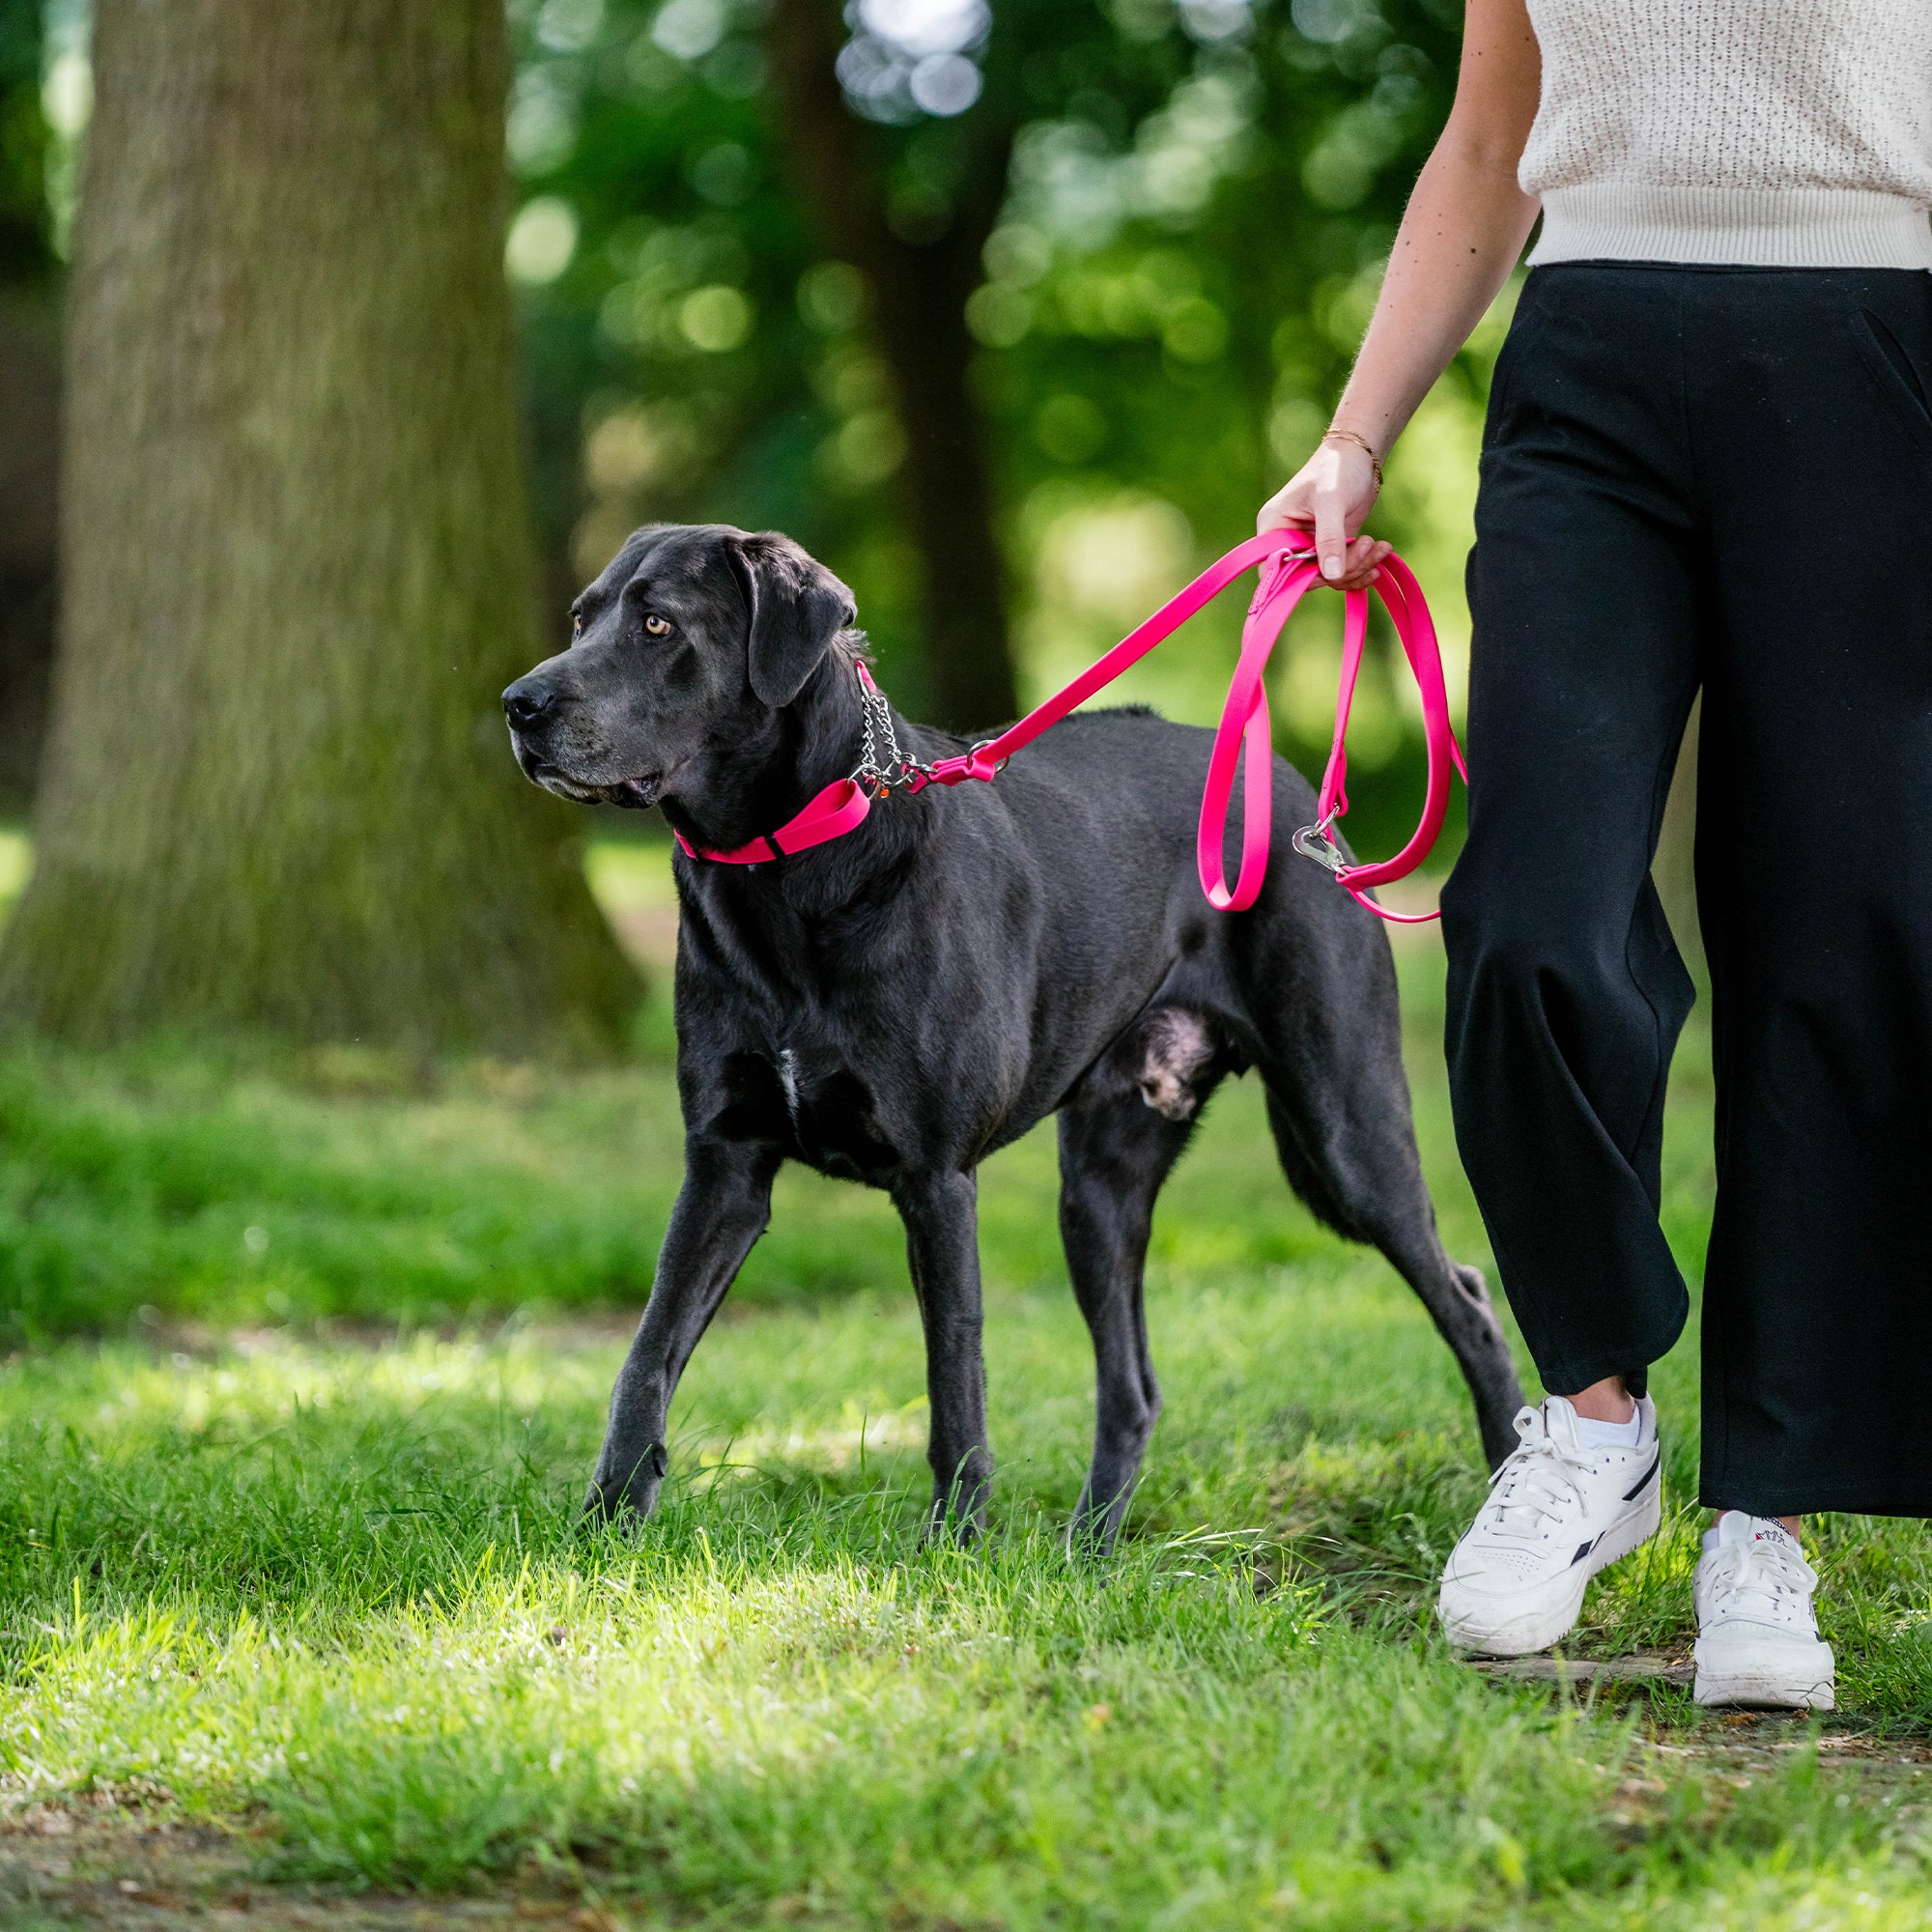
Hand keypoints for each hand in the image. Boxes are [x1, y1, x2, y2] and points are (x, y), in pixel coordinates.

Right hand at [1256, 437, 1390, 590]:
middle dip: (1341, 570)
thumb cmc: (1337, 468)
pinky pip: (1342, 572)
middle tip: (1367, 545)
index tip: (1332, 572)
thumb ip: (1330, 538)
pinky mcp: (1330, 548)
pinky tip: (1379, 553)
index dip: (1301, 579)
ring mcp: (1310, 546)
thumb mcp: (1332, 501)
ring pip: (1329, 577)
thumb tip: (1331, 575)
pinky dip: (1362, 566)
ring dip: (1357, 567)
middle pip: (1307, 577)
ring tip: (1378, 546)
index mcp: (1274, 528)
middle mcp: (1287, 541)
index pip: (1275, 571)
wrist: (1359, 455)